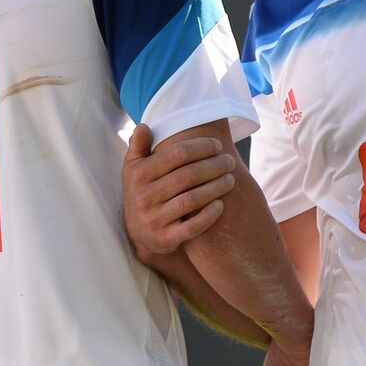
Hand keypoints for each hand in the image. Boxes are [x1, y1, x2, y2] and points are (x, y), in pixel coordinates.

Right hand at [123, 124, 236, 262]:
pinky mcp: (165, 240)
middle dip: (214, 165)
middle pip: (188, 176)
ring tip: (231, 179)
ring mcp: (154, 220)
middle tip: (230, 161)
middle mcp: (143, 197)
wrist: (138, 233)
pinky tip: (221, 204)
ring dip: (216, 187)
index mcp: (138, 175)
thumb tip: (144, 126)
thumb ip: (139, 146)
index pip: (177, 154)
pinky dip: (209, 215)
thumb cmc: (143, 191)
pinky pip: (192, 227)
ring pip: (192, 200)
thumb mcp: (134, 168)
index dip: (201, 147)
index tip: (217, 145)